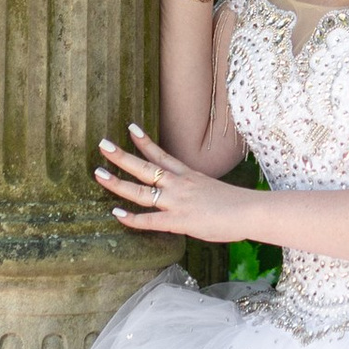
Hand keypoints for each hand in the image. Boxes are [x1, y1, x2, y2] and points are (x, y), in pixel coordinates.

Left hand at [95, 124, 242, 242]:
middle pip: (145, 167)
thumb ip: (197, 192)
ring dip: (118, 182)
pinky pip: (150, 220)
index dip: (145, 142)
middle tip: (102, 144)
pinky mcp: (179, 220)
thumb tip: (189, 200)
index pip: (162, 154)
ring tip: (98, 173)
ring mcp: (177, 201)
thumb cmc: (238, 204)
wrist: (250, 211)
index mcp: (189, 175)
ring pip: (141, 190)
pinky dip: (132, 219)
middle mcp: (179, 184)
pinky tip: (116, 215)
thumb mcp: (214, 190)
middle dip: (121, 156)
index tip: (130, 128)